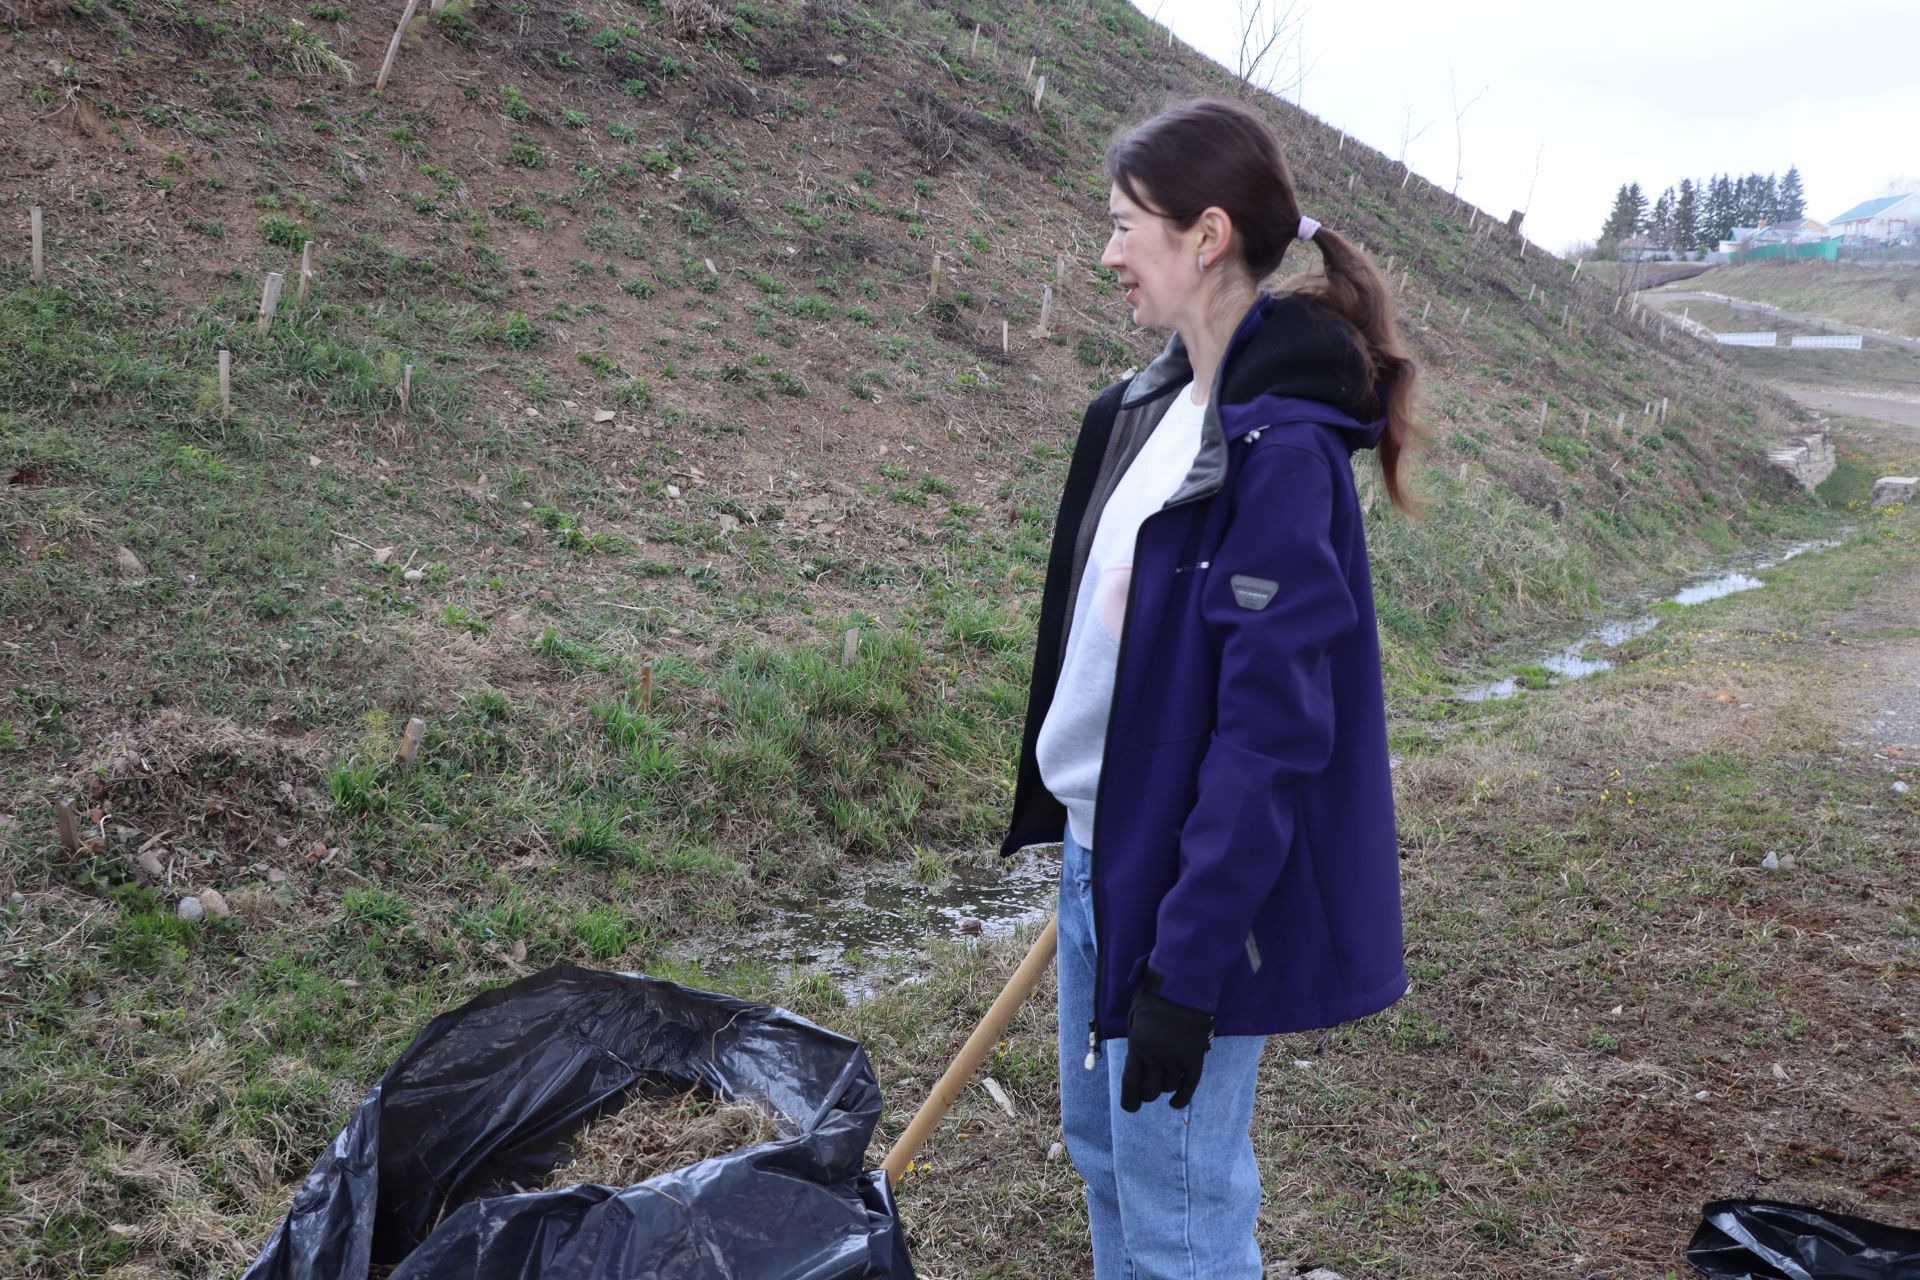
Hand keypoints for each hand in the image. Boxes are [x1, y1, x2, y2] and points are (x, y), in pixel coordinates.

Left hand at [1119, 975, 1212, 1111]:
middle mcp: (1156, 1055)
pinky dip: (1182, 1097)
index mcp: (1137, 1045)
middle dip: (1147, 1094)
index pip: (1131, 1083)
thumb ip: (1135, 1044)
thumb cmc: (1154, 999)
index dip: (1129, 1101)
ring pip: (1169, 1086)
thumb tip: (1136, 1067)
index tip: (1131, 1107)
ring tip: (1164, 1079)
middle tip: (1148, 1090)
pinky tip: (1176, 1102)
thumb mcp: (1134, 1019)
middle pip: (1150, 1091)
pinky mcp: (1194, 1056)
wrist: (1182, 985)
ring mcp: (1176, 1057)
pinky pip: (1189, 1085)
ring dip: (1165, 1086)